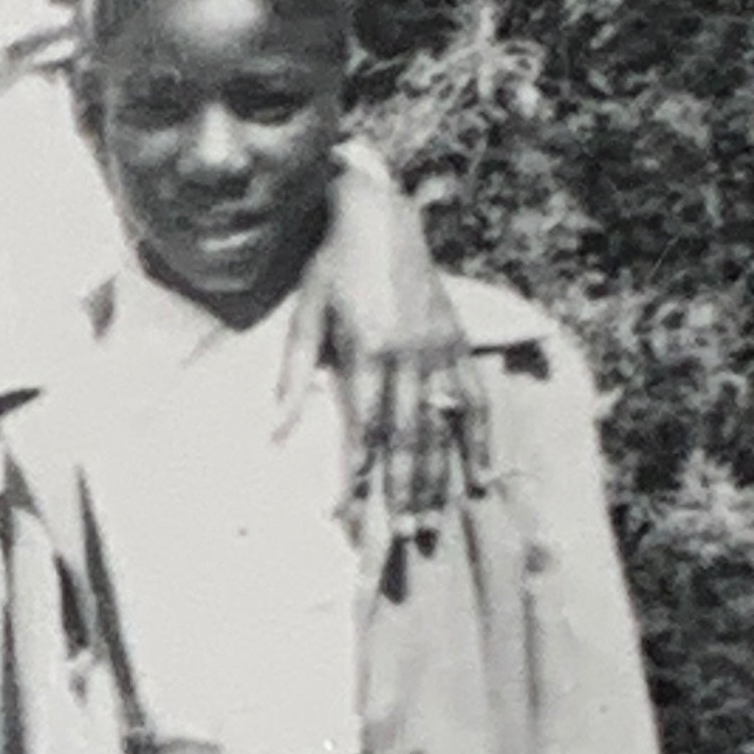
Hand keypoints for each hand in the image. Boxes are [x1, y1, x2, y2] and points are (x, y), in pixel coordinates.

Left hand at [318, 147, 489, 536]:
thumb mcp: (303, 315)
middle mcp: (408, 356)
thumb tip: (273, 433)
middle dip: (405, 490)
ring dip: (438, 477)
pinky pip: (475, 397)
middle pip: (407, 437)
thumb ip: (293, 376)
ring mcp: (439, 350)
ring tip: (433, 521)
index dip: (357, 474)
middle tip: (405, 536)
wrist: (377, 217)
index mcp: (366, 351)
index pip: (363, 428)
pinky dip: (479, 437)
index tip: (349, 514)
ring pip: (441, 426)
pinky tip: (480, 475)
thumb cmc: (330, 268)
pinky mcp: (457, 341)